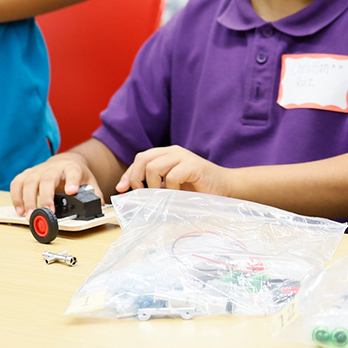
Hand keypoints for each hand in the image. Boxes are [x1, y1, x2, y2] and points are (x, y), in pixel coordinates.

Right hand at [10, 151, 99, 215]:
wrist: (65, 162)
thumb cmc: (76, 175)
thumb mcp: (89, 182)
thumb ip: (94, 195)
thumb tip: (100, 209)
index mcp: (72, 168)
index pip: (73, 172)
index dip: (72, 181)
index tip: (71, 191)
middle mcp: (54, 167)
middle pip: (47, 178)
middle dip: (46, 196)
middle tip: (46, 213)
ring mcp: (39, 169)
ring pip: (30, 181)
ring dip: (28, 199)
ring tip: (29, 216)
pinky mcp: (28, 174)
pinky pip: (17, 183)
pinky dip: (16, 196)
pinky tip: (19, 210)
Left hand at [117, 145, 233, 195]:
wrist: (226, 187)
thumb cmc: (198, 188)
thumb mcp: (171, 186)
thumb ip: (155, 185)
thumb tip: (132, 194)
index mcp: (166, 154)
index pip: (140, 159)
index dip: (128, 174)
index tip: (121, 189)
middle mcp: (173, 152)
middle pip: (142, 159)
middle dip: (136, 179)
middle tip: (142, 194)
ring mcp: (183, 156)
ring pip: (153, 167)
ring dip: (153, 186)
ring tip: (162, 195)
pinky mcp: (193, 165)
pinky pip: (171, 176)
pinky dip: (170, 190)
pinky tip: (176, 195)